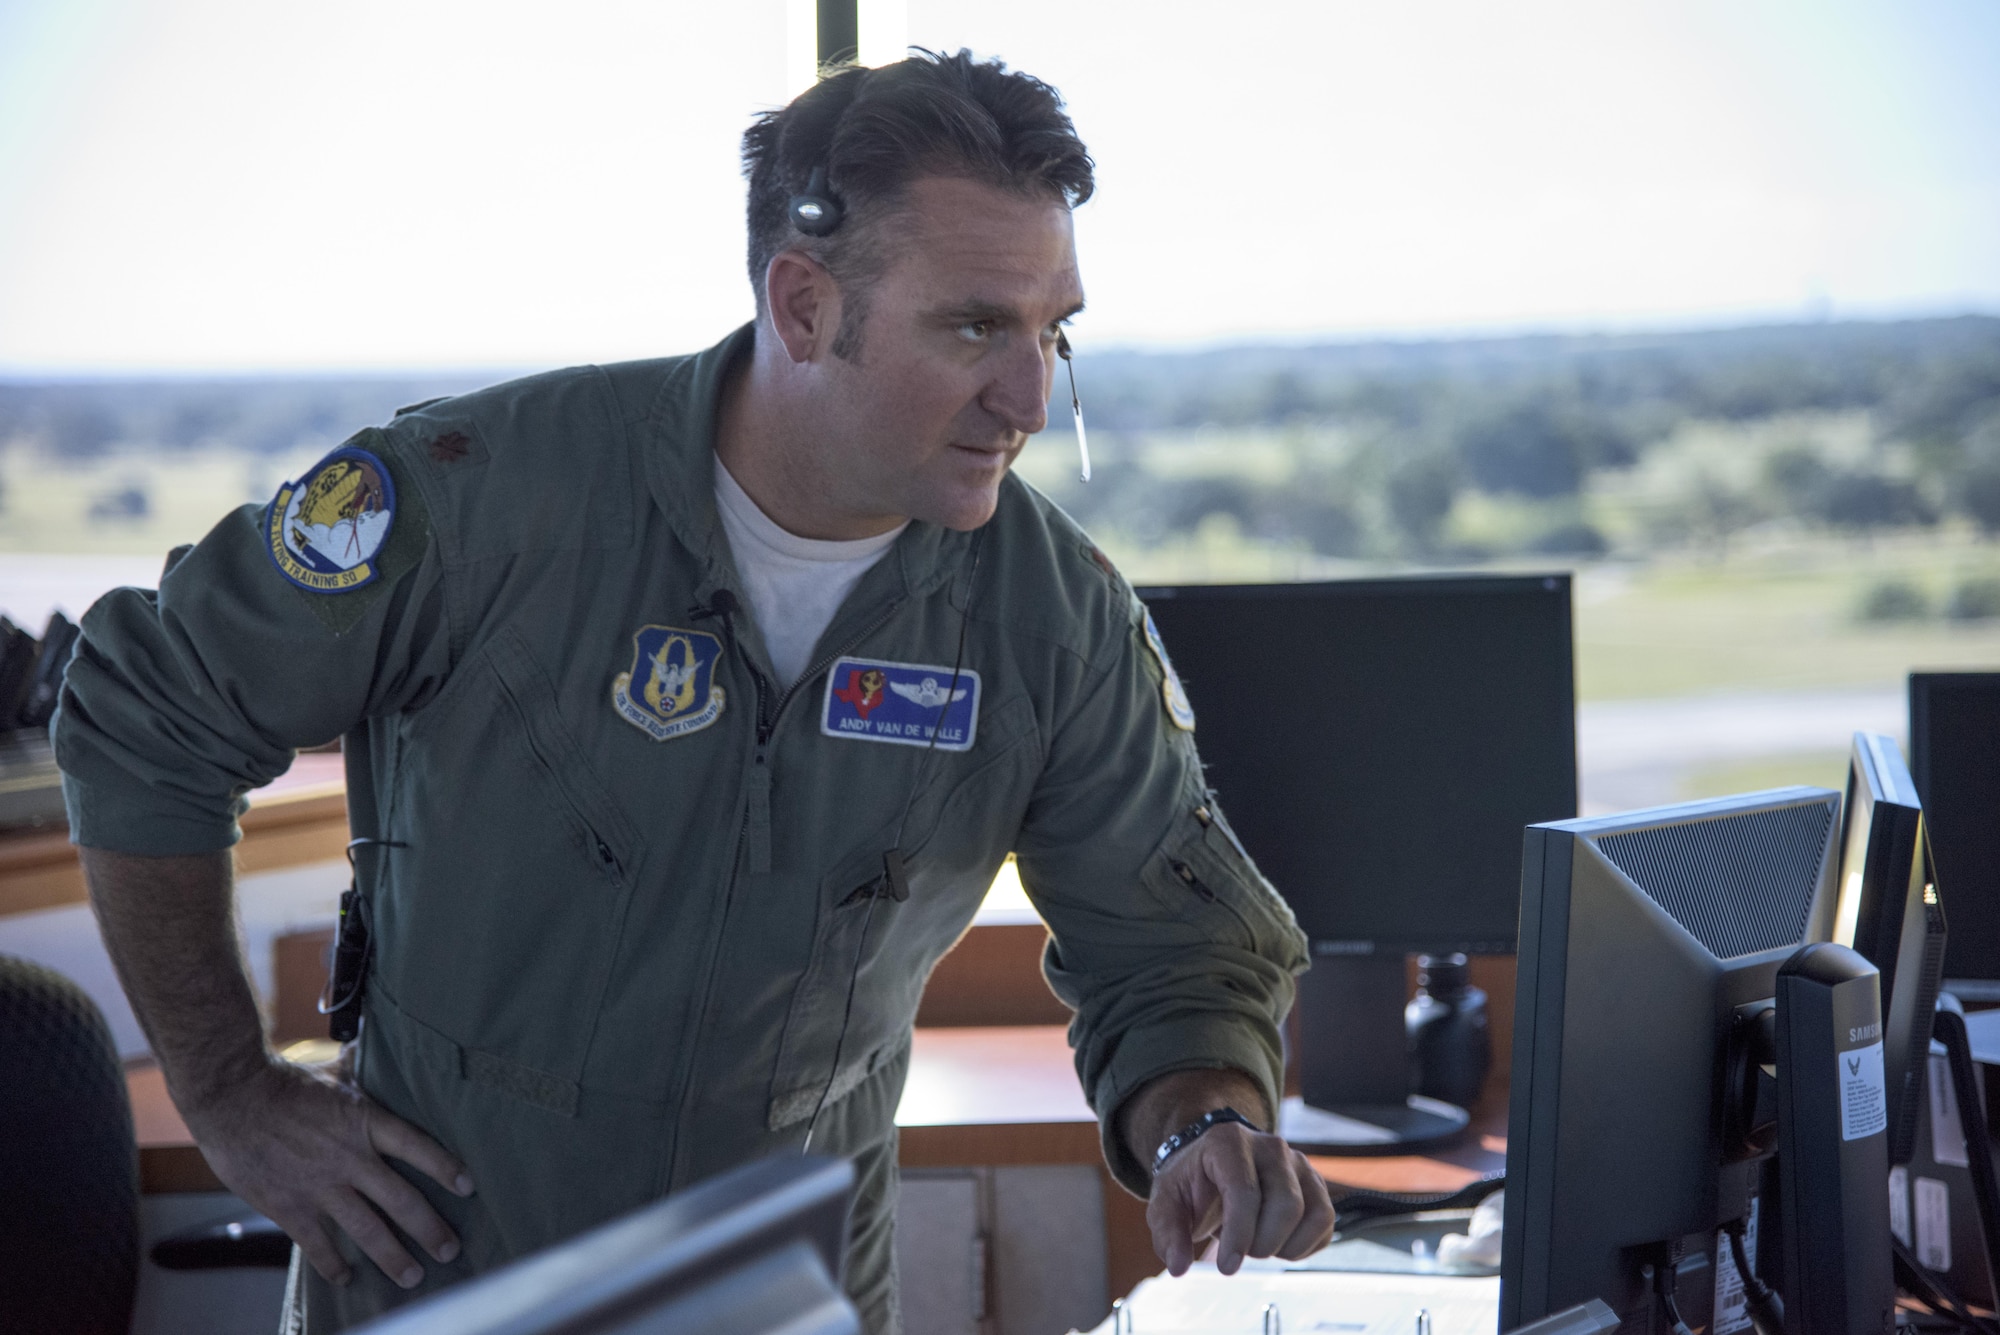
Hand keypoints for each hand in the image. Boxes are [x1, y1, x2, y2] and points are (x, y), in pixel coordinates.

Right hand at [180, 1055, 475, 1289]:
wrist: (230, 1097)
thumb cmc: (281, 1082)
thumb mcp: (332, 1073)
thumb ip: (359, 1072)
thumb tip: (375, 1046)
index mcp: (365, 1121)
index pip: (418, 1147)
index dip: (445, 1168)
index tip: (468, 1187)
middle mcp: (350, 1157)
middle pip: (401, 1200)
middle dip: (430, 1229)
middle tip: (450, 1250)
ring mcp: (321, 1186)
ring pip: (368, 1231)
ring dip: (393, 1256)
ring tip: (412, 1275)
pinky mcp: (290, 1206)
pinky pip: (319, 1245)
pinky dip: (334, 1264)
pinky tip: (347, 1278)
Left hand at [1147, 1121, 1335, 1275]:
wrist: (1213, 1164)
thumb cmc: (1193, 1182)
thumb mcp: (1168, 1202)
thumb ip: (1168, 1233)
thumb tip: (1178, 1266)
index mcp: (1229, 1142)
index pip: (1245, 1191)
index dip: (1239, 1236)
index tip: (1226, 1266)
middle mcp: (1271, 1147)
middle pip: (1287, 1205)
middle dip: (1262, 1243)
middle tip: (1240, 1248)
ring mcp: (1299, 1164)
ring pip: (1314, 1214)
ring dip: (1286, 1245)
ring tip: (1258, 1243)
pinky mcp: (1316, 1184)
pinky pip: (1325, 1223)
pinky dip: (1304, 1245)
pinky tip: (1278, 1242)